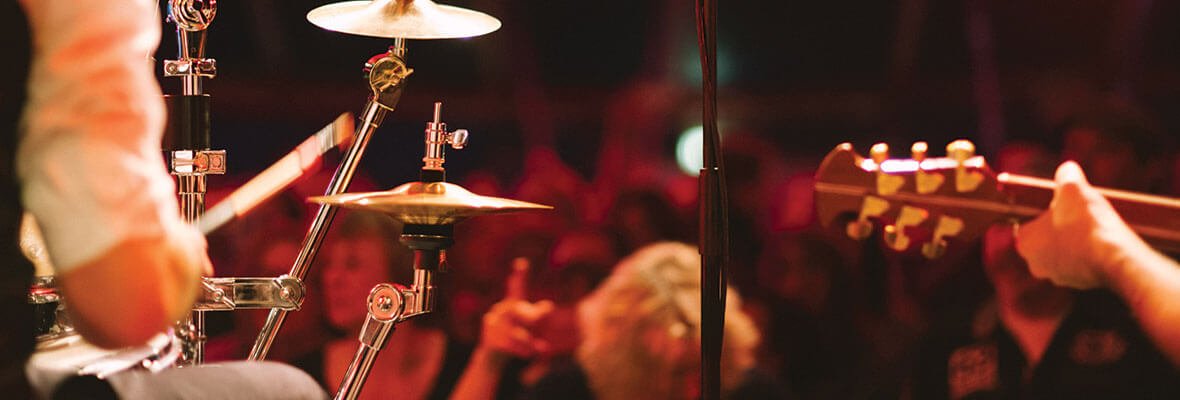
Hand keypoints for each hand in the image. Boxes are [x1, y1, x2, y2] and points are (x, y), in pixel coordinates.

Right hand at [477, 258, 552, 359]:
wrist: (494, 355)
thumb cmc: (516, 336)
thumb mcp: (532, 327)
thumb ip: (539, 315)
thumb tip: (547, 305)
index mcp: (512, 304)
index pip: (517, 288)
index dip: (520, 275)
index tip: (522, 262)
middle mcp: (500, 310)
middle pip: (518, 310)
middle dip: (532, 316)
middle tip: (547, 314)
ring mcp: (492, 323)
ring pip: (516, 332)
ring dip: (529, 342)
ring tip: (541, 349)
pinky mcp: (488, 337)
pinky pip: (508, 344)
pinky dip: (521, 350)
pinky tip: (530, 354)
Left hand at [1015, 161, 1149, 287]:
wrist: (1116, 257)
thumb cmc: (1087, 222)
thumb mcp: (1073, 188)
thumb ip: (1066, 175)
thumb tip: (1067, 169)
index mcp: (1024, 241)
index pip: (1028, 220)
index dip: (1046, 209)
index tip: (1062, 203)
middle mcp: (1035, 263)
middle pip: (1046, 236)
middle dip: (1060, 225)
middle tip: (1078, 212)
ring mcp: (1058, 276)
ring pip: (1064, 250)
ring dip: (1076, 240)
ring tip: (1093, 226)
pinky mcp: (1080, 284)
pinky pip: (1081, 262)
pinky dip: (1089, 253)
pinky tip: (1102, 241)